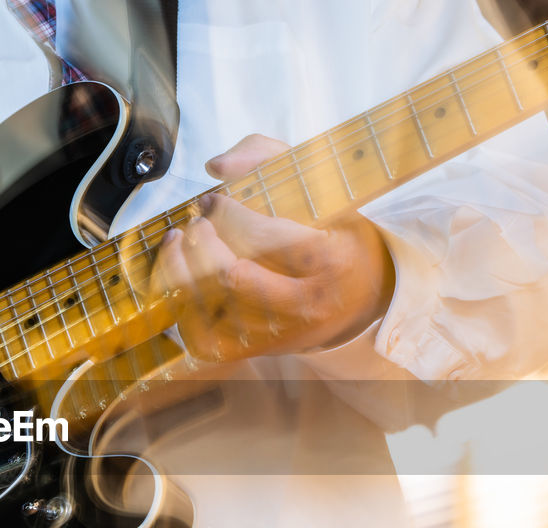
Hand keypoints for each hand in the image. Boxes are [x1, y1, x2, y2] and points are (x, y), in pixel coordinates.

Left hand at [152, 134, 394, 360]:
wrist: (369, 292)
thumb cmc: (338, 231)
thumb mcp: (321, 183)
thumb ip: (267, 157)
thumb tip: (215, 167)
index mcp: (331, 261)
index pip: (263, 238)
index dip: (226, 214)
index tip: (212, 200)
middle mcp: (306, 305)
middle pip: (232, 277)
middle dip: (201, 242)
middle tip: (195, 223)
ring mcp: (281, 334)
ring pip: (212, 312)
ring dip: (182, 272)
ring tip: (179, 244)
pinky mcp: (260, 351)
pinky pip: (206, 340)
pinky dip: (184, 311)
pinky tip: (183, 281)